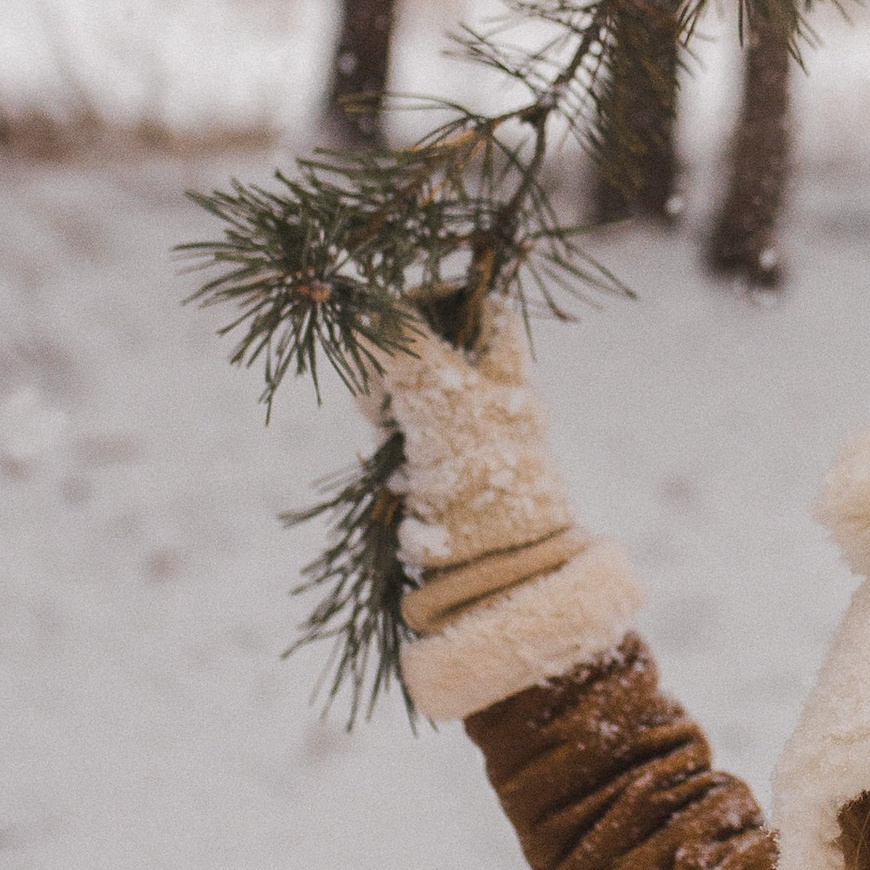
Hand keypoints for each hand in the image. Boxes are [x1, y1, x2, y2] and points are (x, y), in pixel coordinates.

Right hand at [362, 299, 582, 634]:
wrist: (492, 567)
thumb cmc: (480, 476)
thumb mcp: (439, 399)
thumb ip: (402, 347)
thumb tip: (362, 309)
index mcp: (506, 364)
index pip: (471, 303)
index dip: (432, 302)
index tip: (394, 322)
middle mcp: (489, 389)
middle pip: (428, 343)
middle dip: (394, 357)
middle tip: (381, 383)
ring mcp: (463, 426)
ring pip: (407, 386)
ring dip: (386, 397)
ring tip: (384, 421)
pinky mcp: (436, 462)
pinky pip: (401, 428)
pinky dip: (388, 433)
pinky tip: (386, 449)